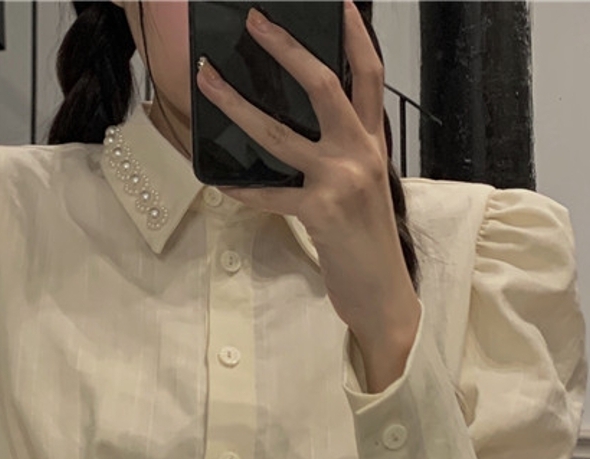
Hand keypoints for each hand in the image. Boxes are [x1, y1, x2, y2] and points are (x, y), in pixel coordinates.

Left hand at [196, 1, 420, 390]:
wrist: (384, 295)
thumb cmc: (368, 244)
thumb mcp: (365, 189)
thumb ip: (343, 156)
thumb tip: (301, 134)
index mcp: (373, 144)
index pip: (369, 75)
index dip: (354, 34)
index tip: (335, 3)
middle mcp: (360, 153)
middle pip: (324, 84)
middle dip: (286, 48)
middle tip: (254, 20)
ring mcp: (340, 181)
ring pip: (279, 132)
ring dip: (237, 104)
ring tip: (208, 81)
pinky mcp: (319, 212)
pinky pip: (267, 193)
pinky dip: (240, 187)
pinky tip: (218, 180)